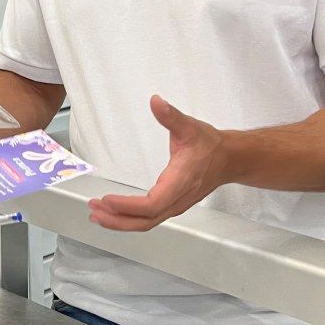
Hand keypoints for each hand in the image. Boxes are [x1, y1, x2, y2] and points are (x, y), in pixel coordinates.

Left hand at [87, 95, 226, 230]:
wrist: (230, 160)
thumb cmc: (210, 145)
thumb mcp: (190, 126)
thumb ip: (171, 116)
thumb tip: (156, 102)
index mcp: (180, 181)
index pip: (152, 204)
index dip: (128, 206)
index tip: (107, 199)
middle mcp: (177, 199)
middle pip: (145, 220)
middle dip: (117, 219)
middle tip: (93, 209)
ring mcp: (175, 205)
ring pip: (146, 222)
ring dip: (120, 221)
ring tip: (97, 213)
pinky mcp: (172, 205)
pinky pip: (149, 218)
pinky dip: (129, 218)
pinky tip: (114, 212)